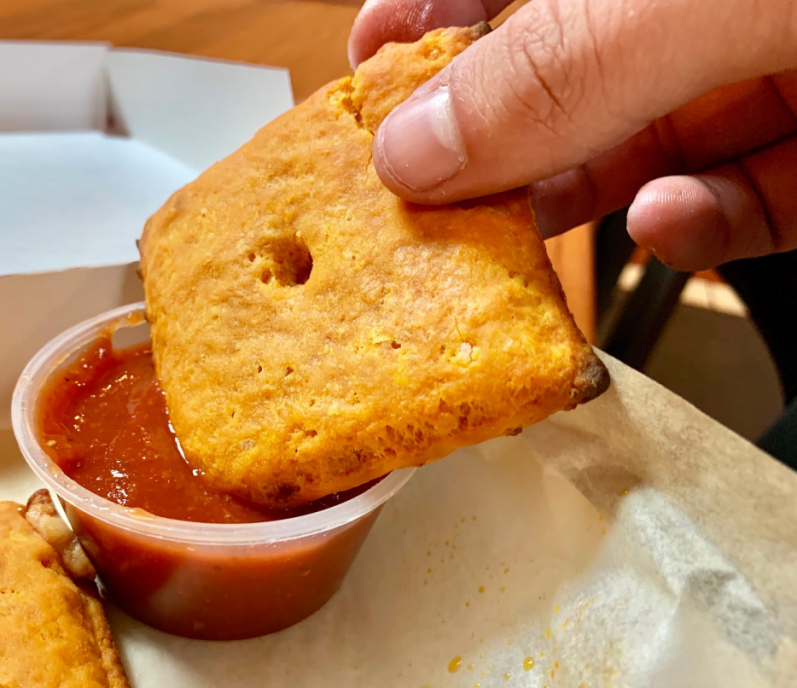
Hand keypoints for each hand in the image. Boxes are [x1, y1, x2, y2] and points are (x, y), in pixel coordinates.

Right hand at [349, 0, 796, 270]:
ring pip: (643, 152)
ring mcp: (764, 73)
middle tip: (428, 194)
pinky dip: (696, 228)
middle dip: (494, 139)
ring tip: (531, 224)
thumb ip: (561, 69)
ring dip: (584, 198)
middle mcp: (694, 14)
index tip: (367, 64)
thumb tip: (415, 146)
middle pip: (562, 78)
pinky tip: (671, 221)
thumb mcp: (701, 0)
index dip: (430, 11)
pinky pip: (741, 204)